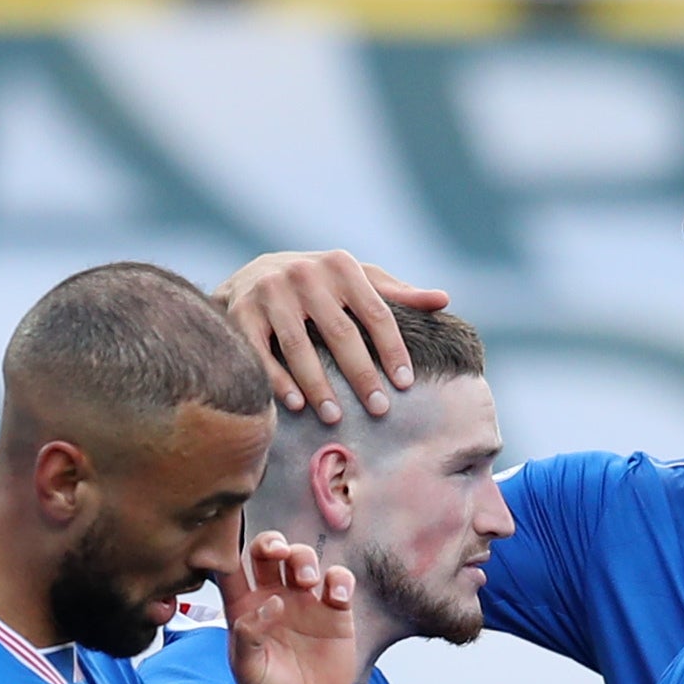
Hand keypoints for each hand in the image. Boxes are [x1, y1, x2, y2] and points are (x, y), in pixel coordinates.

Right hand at [220, 248, 449, 421]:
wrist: (252, 278)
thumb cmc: (319, 286)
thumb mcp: (356, 281)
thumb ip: (395, 293)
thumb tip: (442, 300)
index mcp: (340, 266)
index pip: (375, 312)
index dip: (392, 349)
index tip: (405, 383)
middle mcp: (305, 274)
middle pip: (340, 333)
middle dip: (361, 375)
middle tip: (379, 409)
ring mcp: (270, 292)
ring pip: (299, 347)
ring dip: (319, 386)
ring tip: (336, 416)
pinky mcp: (241, 313)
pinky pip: (261, 353)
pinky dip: (279, 380)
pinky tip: (296, 405)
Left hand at [220, 529, 359, 683]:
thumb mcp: (247, 670)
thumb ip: (248, 634)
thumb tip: (270, 602)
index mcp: (244, 609)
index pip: (231, 568)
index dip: (229, 547)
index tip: (233, 537)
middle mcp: (273, 599)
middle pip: (269, 554)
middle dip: (273, 544)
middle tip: (279, 553)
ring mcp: (305, 605)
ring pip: (303, 560)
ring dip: (304, 559)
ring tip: (306, 580)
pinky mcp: (336, 615)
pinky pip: (338, 583)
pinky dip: (339, 580)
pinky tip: (336, 596)